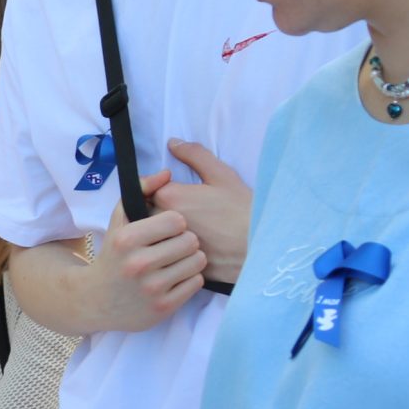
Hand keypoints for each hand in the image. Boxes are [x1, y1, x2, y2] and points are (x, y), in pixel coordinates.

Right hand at [86, 170, 205, 332]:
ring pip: (197, 262)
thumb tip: (167, 173)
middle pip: (190, 241)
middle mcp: (138, 264)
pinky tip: (175, 278)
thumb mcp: (119, 222)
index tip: (167, 230)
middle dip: (185, 241)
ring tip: (177, 261)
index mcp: (127, 239)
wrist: (96, 301)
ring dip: (191, 260)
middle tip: (174, 247)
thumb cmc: (114, 255)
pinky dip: (189, 279)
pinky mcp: (163, 307)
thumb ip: (140, 192)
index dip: (175, 223)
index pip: (176, 220)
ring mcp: (152, 288)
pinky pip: (196, 283)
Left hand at [156, 141, 251, 286]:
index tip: (177, 193)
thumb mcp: (222, 175)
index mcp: (170, 197)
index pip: (147, 190)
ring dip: (162, 233)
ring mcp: (168, 246)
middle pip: (146, 214)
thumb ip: (194, 155)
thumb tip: (173, 143)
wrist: (261, 248)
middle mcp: (163, 222)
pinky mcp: (176, 266)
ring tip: (189, 232)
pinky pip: (166, 257)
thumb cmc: (243, 209)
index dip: (159, 190)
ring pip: (154, 237)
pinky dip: (172, 253)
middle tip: (184, 213)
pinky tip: (193, 250)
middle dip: (157, 211)